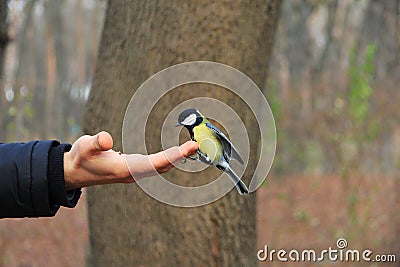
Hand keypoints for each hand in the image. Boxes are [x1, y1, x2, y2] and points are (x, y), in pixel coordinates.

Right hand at [63, 131, 197, 189]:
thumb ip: (96, 142)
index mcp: (125, 169)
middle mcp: (133, 174)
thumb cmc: (80, 158)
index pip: (155, 163)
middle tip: (196, 145)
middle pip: (163, 167)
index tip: (190, 148)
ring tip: (191, 147)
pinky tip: (175, 153)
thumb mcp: (84, 146)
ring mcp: (134, 173)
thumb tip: (107, 139)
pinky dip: (168, 158)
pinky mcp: (134, 169)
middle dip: (181, 157)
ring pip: (161, 168)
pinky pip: (156, 166)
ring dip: (177, 158)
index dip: (174, 156)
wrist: (74, 172)